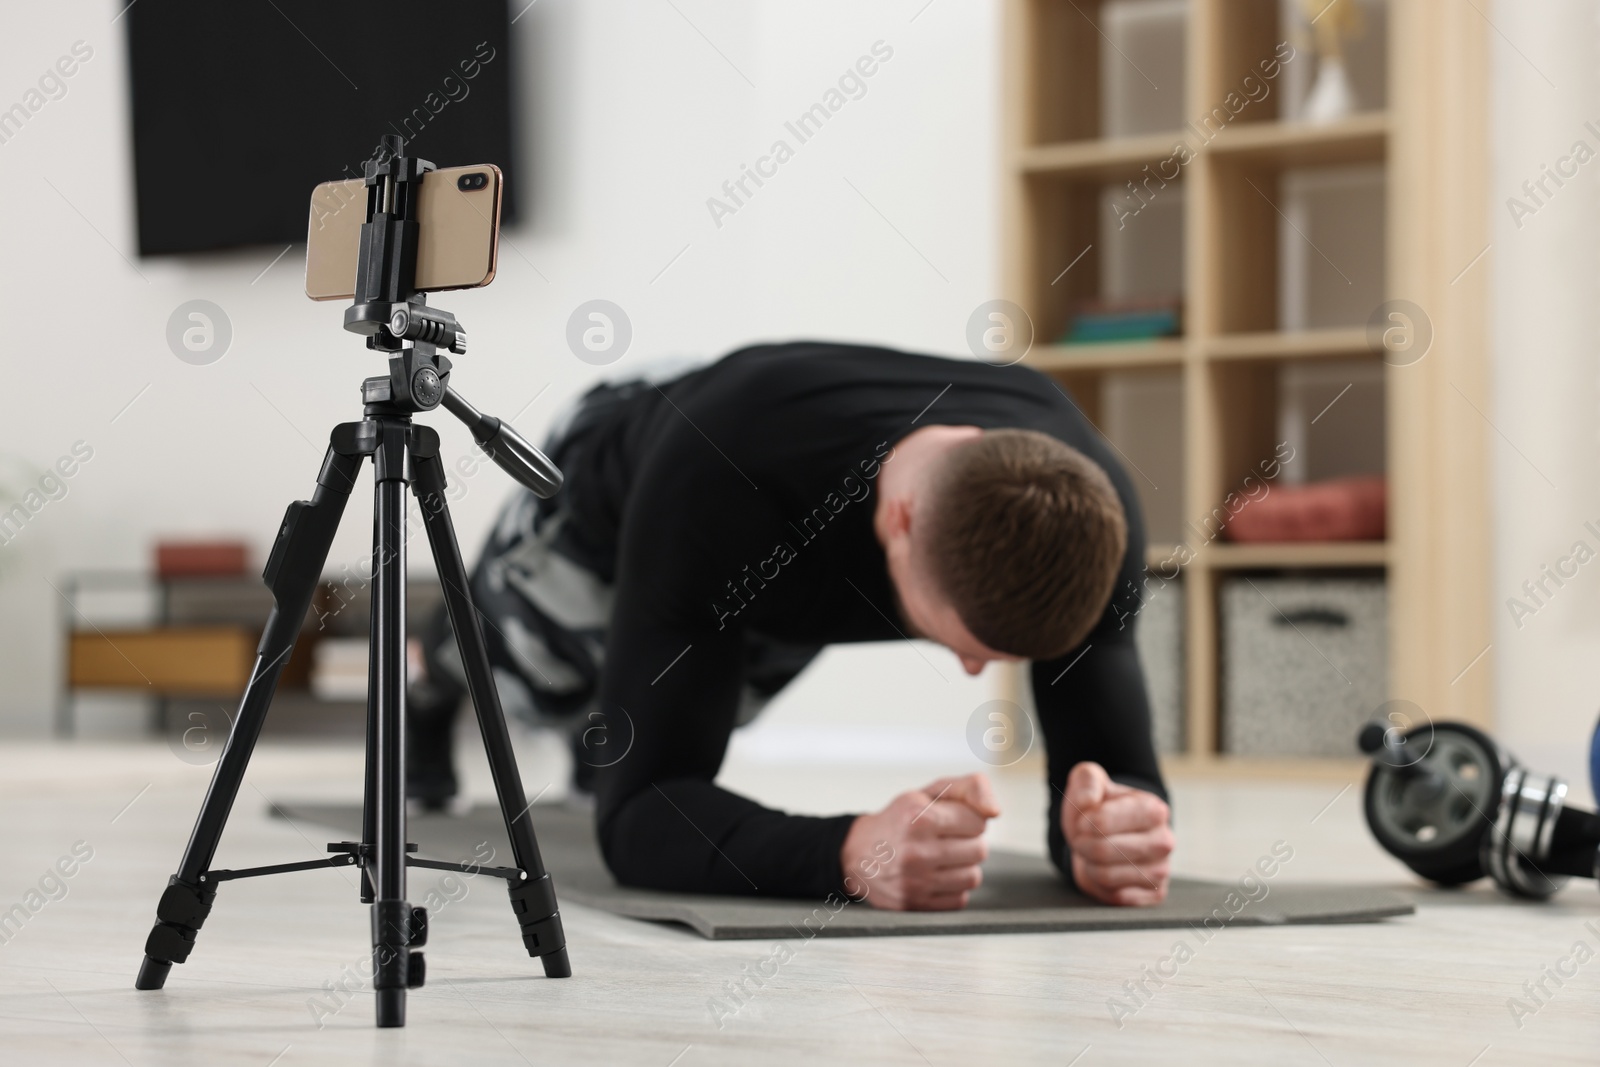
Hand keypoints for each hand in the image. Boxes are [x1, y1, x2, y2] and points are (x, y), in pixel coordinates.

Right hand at [841, 773, 1000, 910]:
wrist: (857, 852)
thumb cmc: (900, 820)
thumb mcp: (929, 793)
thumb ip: (969, 788)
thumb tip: (995, 811)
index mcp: (918, 817)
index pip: (978, 821)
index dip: (969, 819)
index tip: (951, 820)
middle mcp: (916, 850)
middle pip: (980, 850)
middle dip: (969, 842)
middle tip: (947, 839)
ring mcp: (914, 881)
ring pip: (973, 877)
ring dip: (963, 866)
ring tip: (942, 858)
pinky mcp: (914, 904)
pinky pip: (960, 899)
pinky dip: (952, 888)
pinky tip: (935, 876)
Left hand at [1062, 761, 1172, 905]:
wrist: (1105, 836)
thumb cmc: (1098, 809)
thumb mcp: (1088, 782)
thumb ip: (1086, 781)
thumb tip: (1087, 802)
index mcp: (1153, 809)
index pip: (1103, 822)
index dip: (1084, 822)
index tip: (1083, 821)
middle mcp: (1164, 841)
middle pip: (1102, 851)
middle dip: (1082, 845)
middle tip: (1083, 839)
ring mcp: (1162, 870)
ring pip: (1106, 876)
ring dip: (1089, 865)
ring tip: (1093, 853)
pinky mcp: (1155, 893)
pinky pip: (1115, 896)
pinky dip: (1100, 885)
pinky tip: (1106, 870)